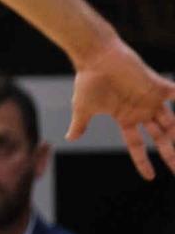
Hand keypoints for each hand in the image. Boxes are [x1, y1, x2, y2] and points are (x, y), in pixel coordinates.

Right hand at [68, 36, 174, 177]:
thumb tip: (69, 138)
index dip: (143, 161)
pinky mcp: (158, 86)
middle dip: (170, 154)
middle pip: (160, 137)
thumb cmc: (88, 81)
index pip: (137, 144)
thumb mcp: (83, 107)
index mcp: (125, 118)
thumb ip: (80, 124)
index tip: (150, 177)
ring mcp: (151, 99)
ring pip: (172, 122)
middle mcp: (141, 111)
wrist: (96, 56)